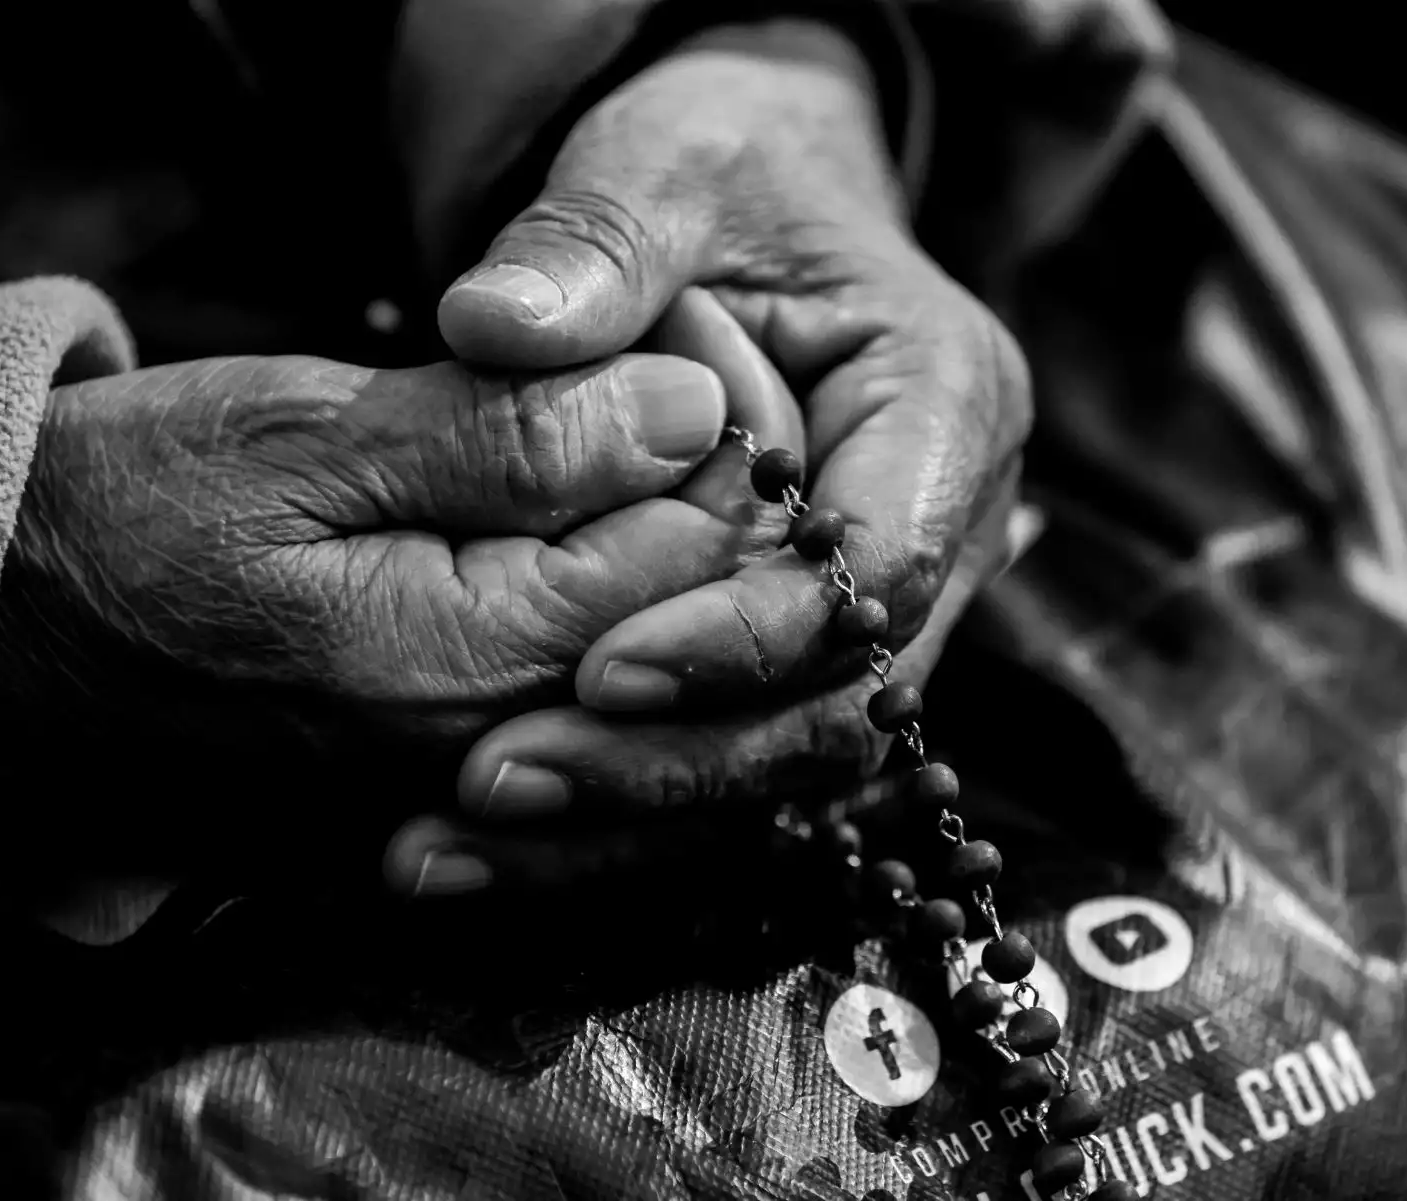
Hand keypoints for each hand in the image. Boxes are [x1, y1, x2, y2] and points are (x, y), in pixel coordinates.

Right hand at [0, 335, 802, 878]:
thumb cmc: (110, 519)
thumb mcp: (301, 437)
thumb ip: (508, 438)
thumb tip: (691, 412)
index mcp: (466, 663)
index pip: (695, 555)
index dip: (710, 440)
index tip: (672, 357)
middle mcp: (484, 764)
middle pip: (685, 635)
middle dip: (692, 511)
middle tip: (648, 405)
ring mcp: (453, 806)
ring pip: (637, 685)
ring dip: (644, 572)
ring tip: (588, 470)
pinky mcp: (416, 814)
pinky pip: (565, 731)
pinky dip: (587, 639)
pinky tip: (545, 561)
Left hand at [388, 19, 1029, 891]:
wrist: (749, 207)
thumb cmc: (723, 177)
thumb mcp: (662, 170)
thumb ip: (592, 243)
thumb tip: (491, 325)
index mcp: (946, 402)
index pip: (882, 571)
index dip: (751, 640)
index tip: (602, 671)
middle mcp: (943, 527)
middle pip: (841, 702)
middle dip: (679, 761)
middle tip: (499, 779)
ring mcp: (882, 606)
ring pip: (787, 761)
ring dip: (635, 815)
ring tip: (460, 840)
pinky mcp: (805, 650)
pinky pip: (732, 757)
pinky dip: (622, 807)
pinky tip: (490, 840)